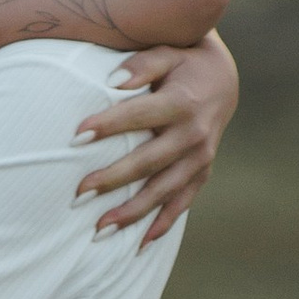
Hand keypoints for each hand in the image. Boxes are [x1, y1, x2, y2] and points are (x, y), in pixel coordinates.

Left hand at [74, 31, 238, 243]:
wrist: (223, 79)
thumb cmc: (183, 62)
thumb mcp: (167, 52)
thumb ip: (141, 64)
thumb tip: (112, 81)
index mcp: (182, 103)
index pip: (139, 115)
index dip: (108, 126)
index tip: (75, 137)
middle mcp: (194, 135)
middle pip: (149, 162)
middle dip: (113, 179)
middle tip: (78, 194)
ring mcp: (200, 158)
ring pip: (164, 191)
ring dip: (133, 212)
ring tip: (99, 229)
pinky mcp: (202, 173)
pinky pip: (182, 204)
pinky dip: (162, 225)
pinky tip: (138, 246)